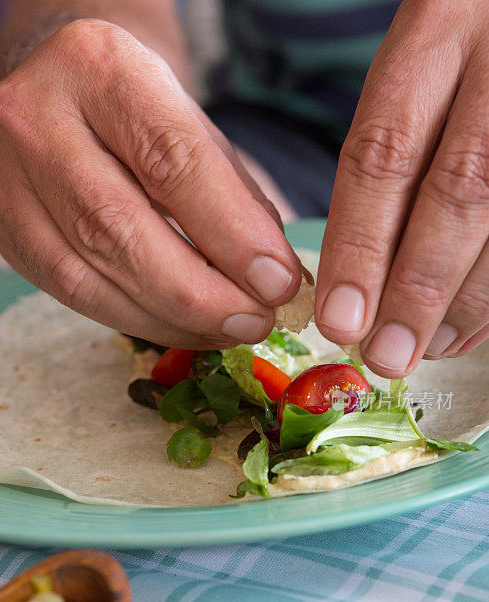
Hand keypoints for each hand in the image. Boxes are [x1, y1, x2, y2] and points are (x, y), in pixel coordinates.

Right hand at [0, 19, 302, 347]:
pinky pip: (70, 295)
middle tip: (255, 321)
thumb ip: (232, 194)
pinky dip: (135, 321)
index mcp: (99, 69)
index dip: (229, 232)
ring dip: (169, 319)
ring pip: (87, 276)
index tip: (277, 282)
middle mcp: (35, 119)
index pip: (169, 159)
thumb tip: (275, 278)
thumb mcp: (193, 124)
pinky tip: (182, 326)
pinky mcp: (4, 233)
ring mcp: (6, 180)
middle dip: (198, 293)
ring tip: (227, 329)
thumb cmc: (138, 113)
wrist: (56, 94)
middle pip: (118, 228)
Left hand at [315, 0, 487, 377]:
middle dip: (416, 287)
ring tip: (430, 346)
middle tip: (383, 356)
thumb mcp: (422, 60)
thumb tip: (358, 271)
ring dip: (466, 297)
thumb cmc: (468, 40)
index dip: (360, 244)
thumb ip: (395, 145)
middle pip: (457, 191)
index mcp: (440, 24)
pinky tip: (475, 324)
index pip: (385, 150)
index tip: (339, 319)